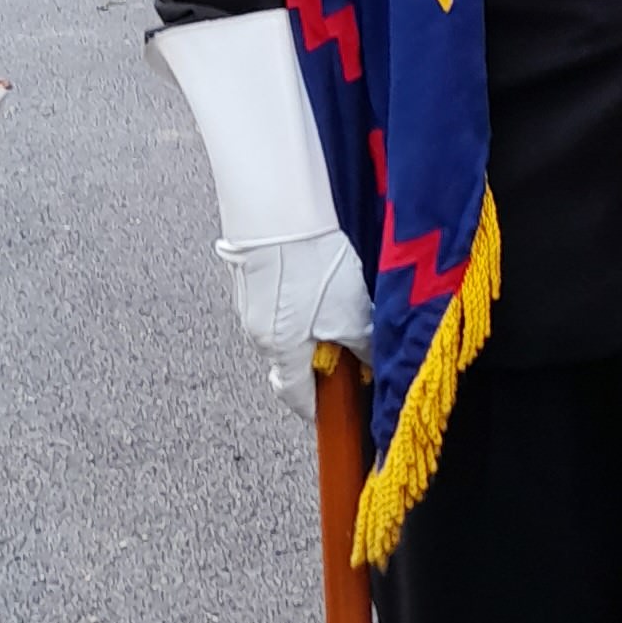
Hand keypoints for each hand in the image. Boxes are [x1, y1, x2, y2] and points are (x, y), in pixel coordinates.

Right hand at [217, 227, 373, 429]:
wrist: (280, 210)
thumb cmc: (310, 264)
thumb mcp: (351, 314)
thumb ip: (363, 347)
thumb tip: (373, 364)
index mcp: (278, 350)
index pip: (296, 395)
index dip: (317, 408)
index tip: (334, 411)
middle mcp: (256, 331)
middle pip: (291, 359)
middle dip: (321, 359)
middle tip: (352, 347)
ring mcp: (249, 301)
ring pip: (287, 326)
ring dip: (314, 324)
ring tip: (344, 303)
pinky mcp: (250, 272)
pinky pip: (280, 297)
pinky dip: (302, 297)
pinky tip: (322, 276)